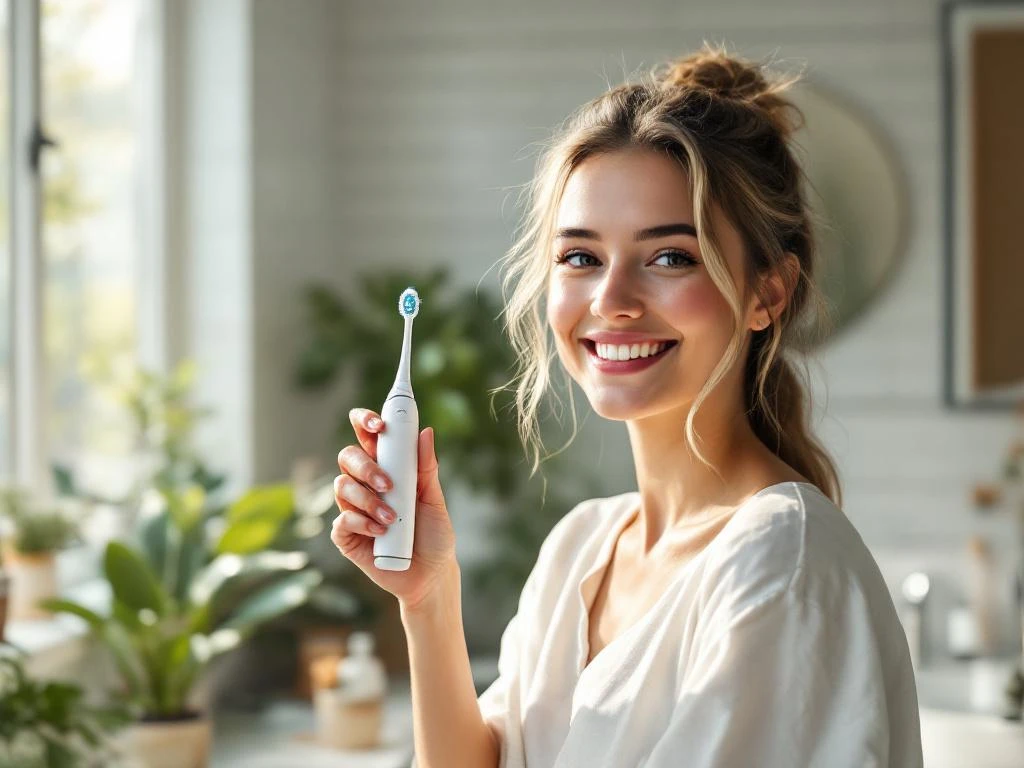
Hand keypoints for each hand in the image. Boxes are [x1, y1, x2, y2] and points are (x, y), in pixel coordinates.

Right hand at [331, 407, 456, 609]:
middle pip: (348, 456)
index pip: (367, 436)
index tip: (378, 424)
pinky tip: (380, 532)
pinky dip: (360, 523)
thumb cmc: (433, 534)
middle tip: (388, 484)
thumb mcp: (434, 499)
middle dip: (365, 466)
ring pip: (341, 486)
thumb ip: (426, 467)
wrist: (432, 575)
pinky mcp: (346, 535)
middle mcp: (365, 484)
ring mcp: (353, 509)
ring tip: (391, 518)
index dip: (365, 422)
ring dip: (367, 500)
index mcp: (386, 468)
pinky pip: (341, 520)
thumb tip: (426, 432)